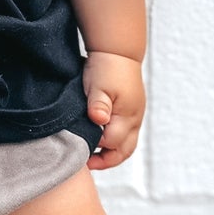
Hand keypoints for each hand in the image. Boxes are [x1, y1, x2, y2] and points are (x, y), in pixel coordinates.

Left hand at [82, 50, 144, 169]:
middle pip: (124, 151)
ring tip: (91, 156)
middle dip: (107, 160)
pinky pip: (126, 134)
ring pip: (127, 144)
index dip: (95, 147)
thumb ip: (98, 104)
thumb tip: (98, 120)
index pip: (111, 142)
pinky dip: (114, 141)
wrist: (117, 50)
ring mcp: (135, 115)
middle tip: (87, 164)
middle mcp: (134, 119)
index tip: (79, 148)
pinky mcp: (131, 111)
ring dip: (111, 153)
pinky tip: (99, 139)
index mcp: (127, 115)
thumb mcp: (98, 85)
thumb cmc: (107, 66)